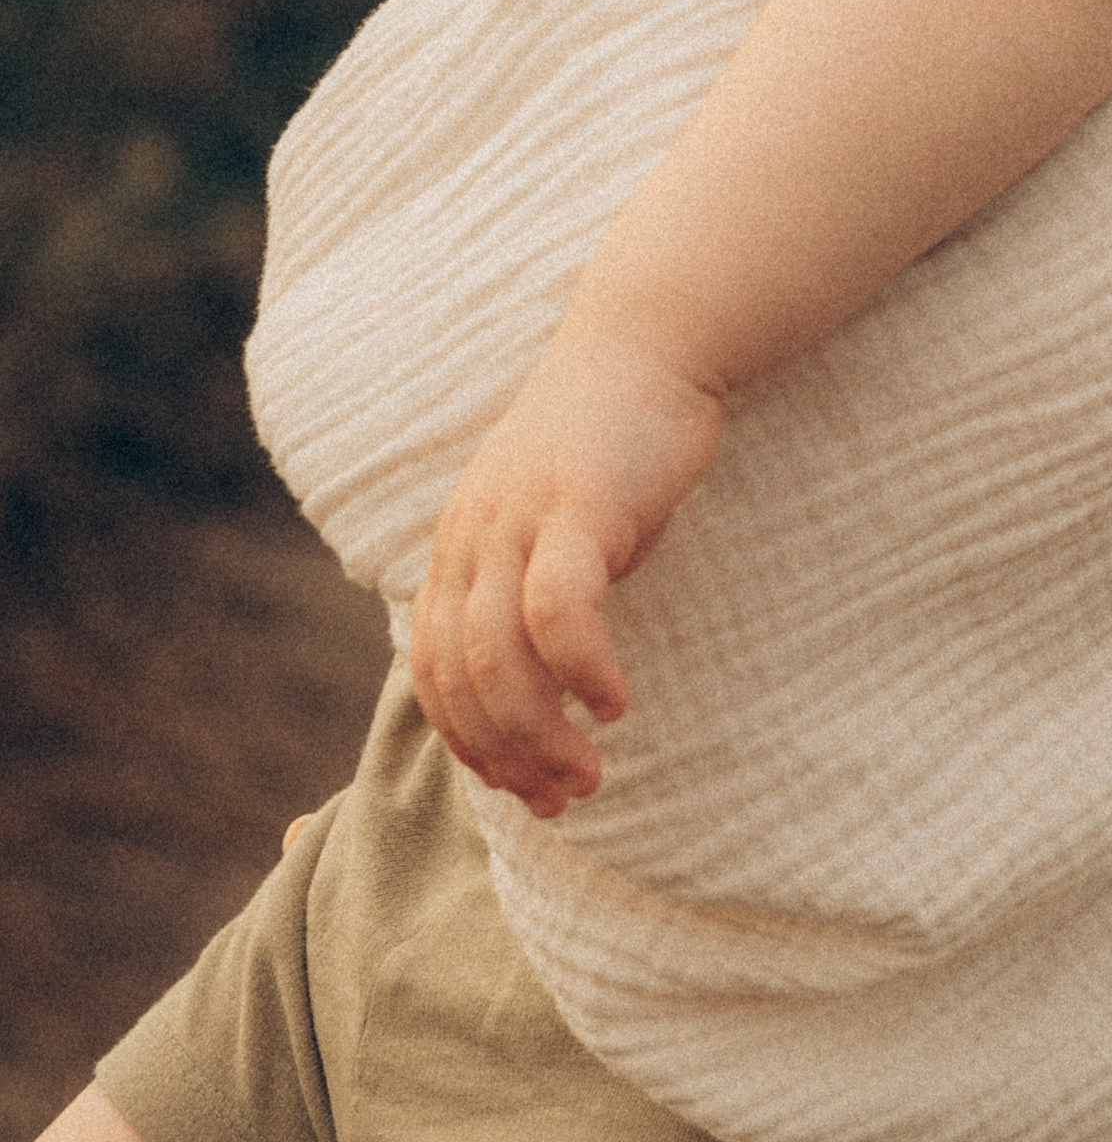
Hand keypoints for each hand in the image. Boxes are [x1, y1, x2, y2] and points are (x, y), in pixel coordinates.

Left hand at [409, 318, 723, 817]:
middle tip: (563, 799)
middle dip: (506, 757)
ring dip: (539, 734)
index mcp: (459, 550)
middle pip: (461, 680)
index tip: (524, 789)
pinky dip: (578, 670)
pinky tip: (612, 704)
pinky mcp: (573, 508)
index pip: (435, 674)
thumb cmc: (613, 444)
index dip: (471, 744)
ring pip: (498, 659)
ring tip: (587, 775)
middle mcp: (472, 540)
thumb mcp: (554, 526)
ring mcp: (516, 522)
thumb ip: (534, 593)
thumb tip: (551, 684)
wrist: (648, 342)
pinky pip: (557, 610)